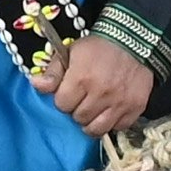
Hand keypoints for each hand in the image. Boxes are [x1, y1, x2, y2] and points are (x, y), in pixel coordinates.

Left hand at [43, 34, 157, 136]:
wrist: (134, 41)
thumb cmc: (99, 47)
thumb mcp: (71, 52)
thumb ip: (53, 72)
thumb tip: (36, 85)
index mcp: (81, 79)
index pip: (62, 105)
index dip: (64, 99)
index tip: (70, 92)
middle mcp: (100, 94)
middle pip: (79, 118)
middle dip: (77, 110)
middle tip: (83, 99)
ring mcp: (119, 103)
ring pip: (97, 129)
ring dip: (92, 121)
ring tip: (94, 110)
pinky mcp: (135, 108)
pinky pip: (118, 127)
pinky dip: (113, 122)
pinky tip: (111, 110)